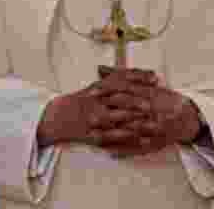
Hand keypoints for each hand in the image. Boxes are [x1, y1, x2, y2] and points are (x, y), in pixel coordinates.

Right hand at [37, 71, 152, 148]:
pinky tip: (141, 139)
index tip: (154, 77)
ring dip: (137, 121)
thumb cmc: (80, 101)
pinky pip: (112, 136)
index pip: (120, 79)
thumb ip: (114, 79)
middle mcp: (96, 100)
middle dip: (139, 100)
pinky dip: (127, 138)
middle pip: (121, 98)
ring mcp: (95, 118)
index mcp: (98, 87)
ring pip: (119, 118)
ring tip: (154, 124)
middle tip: (156, 103)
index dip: (138, 77)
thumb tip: (135, 74)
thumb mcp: (95, 86)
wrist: (58, 117)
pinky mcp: (93, 134)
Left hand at [93, 66, 202, 157]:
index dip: (108, 90)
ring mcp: (154, 128)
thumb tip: (100, 68)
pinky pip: (137, 148)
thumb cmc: (164, 99)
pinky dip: (122, 150)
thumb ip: (122, 76)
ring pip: (130, 132)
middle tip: (89, 118)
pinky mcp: (155, 143)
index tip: (92, 92)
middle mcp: (153, 110)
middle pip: (126, 111)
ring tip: (93, 136)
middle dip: (107, 115)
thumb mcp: (146, 84)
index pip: (126, 89)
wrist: (187, 119)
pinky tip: (108, 151)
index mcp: (150, 93)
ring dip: (111, 135)